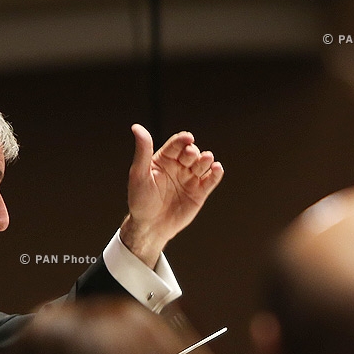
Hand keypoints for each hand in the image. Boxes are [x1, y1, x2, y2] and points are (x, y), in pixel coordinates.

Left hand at [121, 124, 223, 267]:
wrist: (149, 226)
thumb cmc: (140, 200)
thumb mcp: (139, 174)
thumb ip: (142, 151)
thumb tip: (136, 127)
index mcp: (164, 159)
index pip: (176, 144)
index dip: (183, 140)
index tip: (188, 138)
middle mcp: (179, 166)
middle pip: (191, 152)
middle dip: (193, 152)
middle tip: (190, 156)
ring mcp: (190, 179)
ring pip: (203, 164)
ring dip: (206, 160)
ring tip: (205, 161)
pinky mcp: (199, 192)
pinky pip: (211, 180)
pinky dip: (216, 173)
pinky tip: (217, 169)